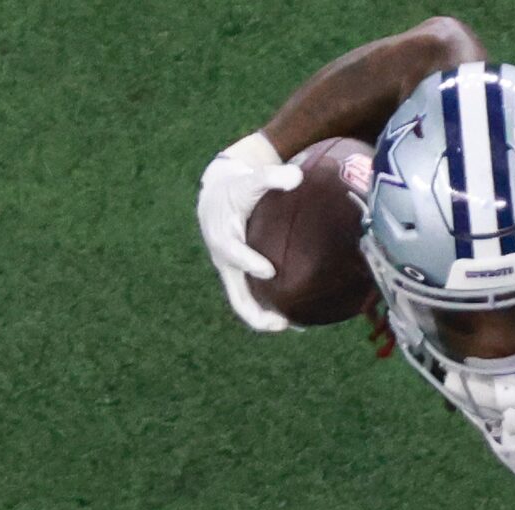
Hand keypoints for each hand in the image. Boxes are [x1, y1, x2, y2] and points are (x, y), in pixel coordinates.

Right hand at [198, 131, 303, 333]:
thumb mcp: (251, 178)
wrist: (217, 194)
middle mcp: (225, 260)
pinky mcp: (240, 277)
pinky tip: (297, 319)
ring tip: (295, 327)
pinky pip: (252, 299)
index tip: (268, 270)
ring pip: (243, 303)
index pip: (233, 252)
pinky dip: (270, 310)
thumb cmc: (238, 187)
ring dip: (265, 319)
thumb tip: (297, 176)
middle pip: (235, 294)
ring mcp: (232, 272)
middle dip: (255, 311)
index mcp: (223, 236)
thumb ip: (272, 176)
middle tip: (281, 322)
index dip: (249, 262)